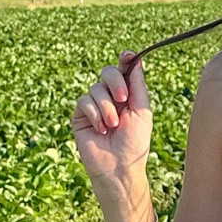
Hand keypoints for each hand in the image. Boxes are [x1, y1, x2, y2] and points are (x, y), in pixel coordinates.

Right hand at [70, 53, 153, 204]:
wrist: (118, 166)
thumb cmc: (134, 142)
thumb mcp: (142, 111)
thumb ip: (137, 85)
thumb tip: (135, 59)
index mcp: (127, 96)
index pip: (124, 71)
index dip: (125, 60)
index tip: (127, 55)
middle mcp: (109, 98)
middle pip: (107, 72)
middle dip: (115, 82)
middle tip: (123, 98)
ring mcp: (94, 106)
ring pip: (95, 88)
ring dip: (106, 107)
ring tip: (113, 126)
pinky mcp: (80, 116)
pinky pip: (84, 101)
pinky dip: (94, 113)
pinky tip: (101, 129)